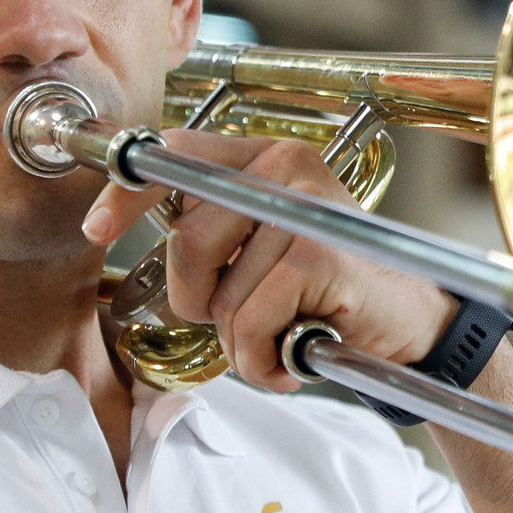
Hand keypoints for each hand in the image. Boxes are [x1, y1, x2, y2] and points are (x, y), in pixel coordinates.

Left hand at [82, 129, 452, 390]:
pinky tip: (298, 353)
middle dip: (198, 298)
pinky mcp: (317, 255)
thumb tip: (138, 224)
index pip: (176, 154)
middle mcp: (287, 167)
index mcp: (268, 156)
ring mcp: (304, 208)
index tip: (97, 228)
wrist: (415, 324)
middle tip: (244, 319)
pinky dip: (263, 358)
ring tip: (285, 334)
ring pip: (216, 293)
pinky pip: (248, 323)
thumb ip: (219, 227)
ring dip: (241, 339)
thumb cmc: (336, 293)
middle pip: (186, 238)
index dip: (127, 194)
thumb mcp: (271, 245)